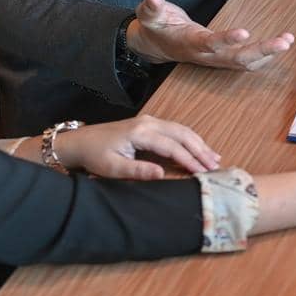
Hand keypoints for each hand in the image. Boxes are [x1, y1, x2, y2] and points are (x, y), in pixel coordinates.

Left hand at [52, 114, 220, 179]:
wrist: (79, 142)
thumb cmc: (95, 156)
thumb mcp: (113, 168)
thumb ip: (138, 171)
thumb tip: (161, 174)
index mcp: (141, 133)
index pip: (173, 147)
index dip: (190, 160)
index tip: (203, 172)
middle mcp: (149, 123)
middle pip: (182, 135)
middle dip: (201, 150)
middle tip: (215, 166)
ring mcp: (150, 121)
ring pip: (182, 130)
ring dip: (199, 143)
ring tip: (214, 158)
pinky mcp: (149, 124)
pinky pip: (176, 129)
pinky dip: (190, 139)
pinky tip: (199, 147)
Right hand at [127, 0, 293, 70]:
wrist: (158, 46)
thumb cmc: (157, 27)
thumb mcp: (148, 16)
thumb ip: (151, 7)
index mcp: (190, 43)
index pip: (210, 43)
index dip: (226, 39)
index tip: (245, 32)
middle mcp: (207, 55)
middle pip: (237, 59)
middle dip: (261, 51)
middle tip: (283, 42)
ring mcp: (217, 59)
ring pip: (246, 62)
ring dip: (268, 54)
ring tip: (288, 40)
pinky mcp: (224, 57)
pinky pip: (248, 61)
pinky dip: (266, 54)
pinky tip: (283, 42)